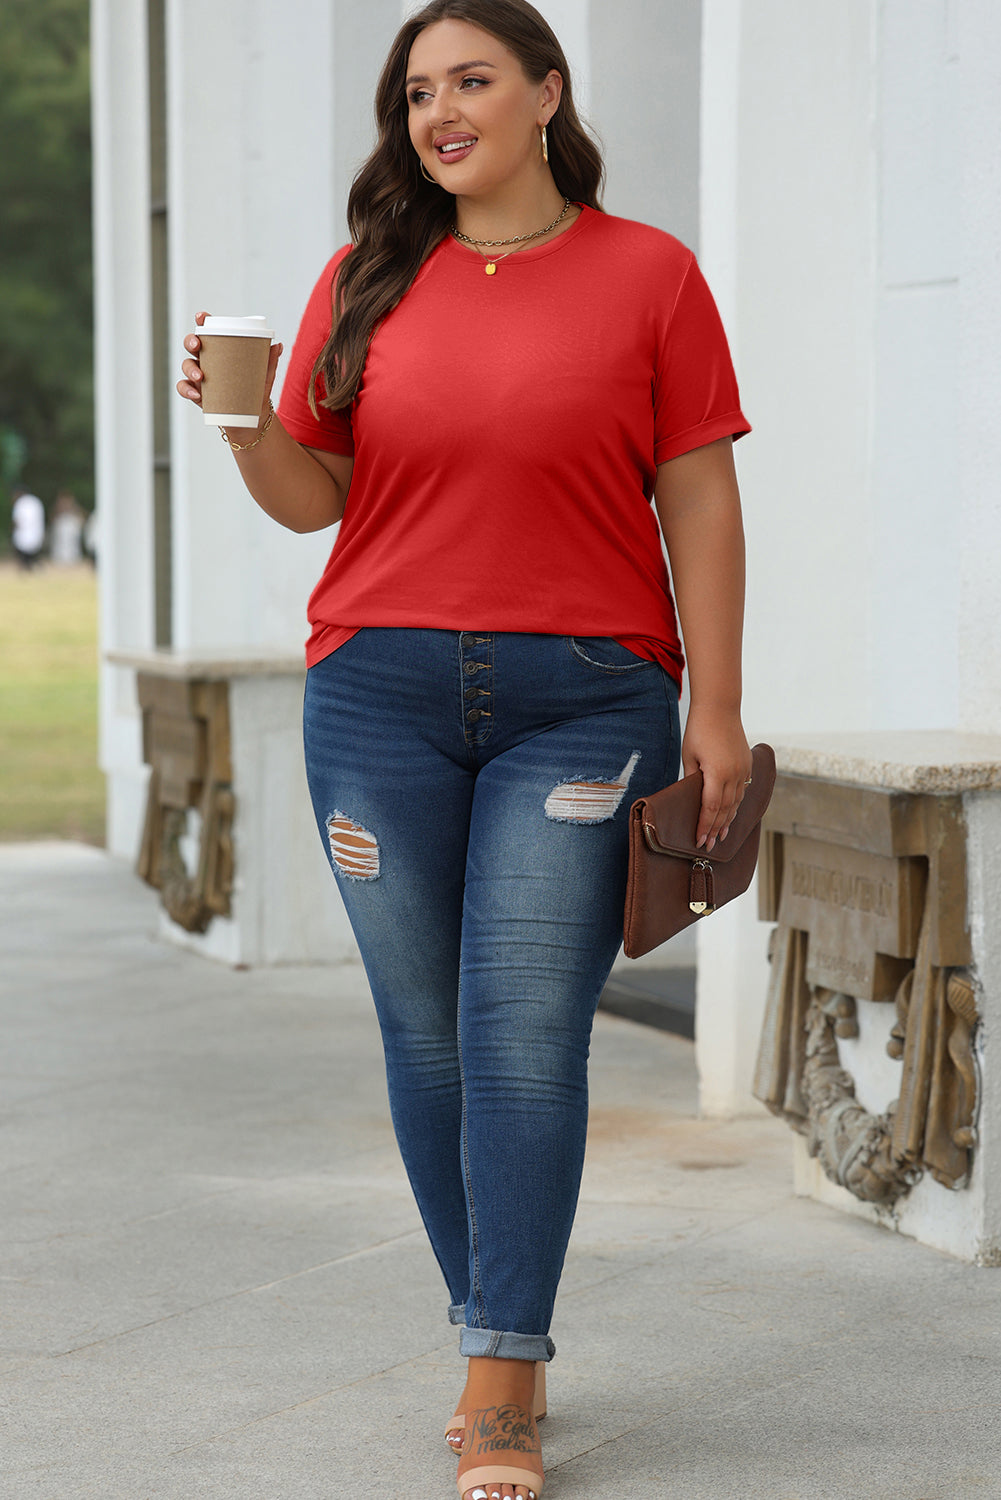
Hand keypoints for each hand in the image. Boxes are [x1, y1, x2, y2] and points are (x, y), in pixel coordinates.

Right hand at [175, 310, 283, 428]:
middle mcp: (206, 359)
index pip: (208, 331)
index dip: (202, 321)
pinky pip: (184, 388)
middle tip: (197, 345)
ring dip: (190, 368)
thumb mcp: (264, 375)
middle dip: (190, 341)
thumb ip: (270, 360)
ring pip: (186, 365)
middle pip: (191, 344)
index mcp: (220, 350)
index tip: (201, 317)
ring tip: (200, 377)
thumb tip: (278, 345)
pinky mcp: (196, 393)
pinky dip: (187, 390)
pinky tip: (197, 394)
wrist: (252, 416)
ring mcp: (199, 376)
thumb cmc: (256, 390)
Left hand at [681, 705, 752, 852]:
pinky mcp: (747, 765)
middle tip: (708, 846)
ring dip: (728, 820)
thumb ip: (692, 780)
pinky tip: (731, 814)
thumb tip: (692, 800)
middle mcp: (735, 775)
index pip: (710, 808)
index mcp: (718, 774)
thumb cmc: (699, 730)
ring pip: (736, 802)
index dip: (704, 826)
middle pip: (725, 810)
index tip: (699, 841)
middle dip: (715, 829)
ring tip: (720, 836)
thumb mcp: (689, 756)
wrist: (720, 707)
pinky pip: (742, 791)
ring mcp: (744, 770)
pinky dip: (736, 805)